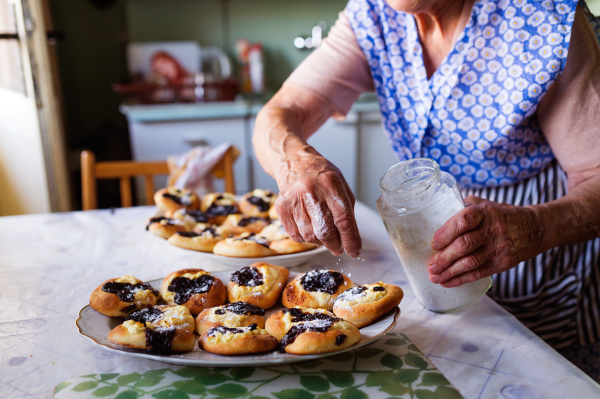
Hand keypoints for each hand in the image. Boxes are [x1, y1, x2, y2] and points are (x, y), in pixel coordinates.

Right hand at [274, 145, 361, 256]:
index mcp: (330, 183)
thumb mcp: (340, 185)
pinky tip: (309, 227)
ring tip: (323, 233)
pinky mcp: (281, 207)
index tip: (354, 251)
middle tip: (338, 248)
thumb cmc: (321, 176)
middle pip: (325, 230)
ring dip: (320, 241)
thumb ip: (346, 210)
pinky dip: (305, 238)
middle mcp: (310, 190)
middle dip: (335, 244)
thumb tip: (350, 239)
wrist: (293, 162)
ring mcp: (293, 199)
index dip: (350, 238)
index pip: (343, 218)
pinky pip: (296, 235)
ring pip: (309, 235)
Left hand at [427, 196, 543, 286]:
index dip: (446, 232)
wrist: (535, 228)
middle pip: (464, 245)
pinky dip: (461, 279)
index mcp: (485, 212)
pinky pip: (479, 273)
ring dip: (450, 272)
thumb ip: (466, 206)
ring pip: (470, 262)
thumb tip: (440, 211)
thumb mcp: (487, 204)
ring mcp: (498, 248)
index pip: (463, 221)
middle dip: (444, 257)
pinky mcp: (503, 263)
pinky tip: (448, 282)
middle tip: (430, 266)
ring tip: (434, 277)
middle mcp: (492, 230)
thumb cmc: (504, 215)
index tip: (434, 243)